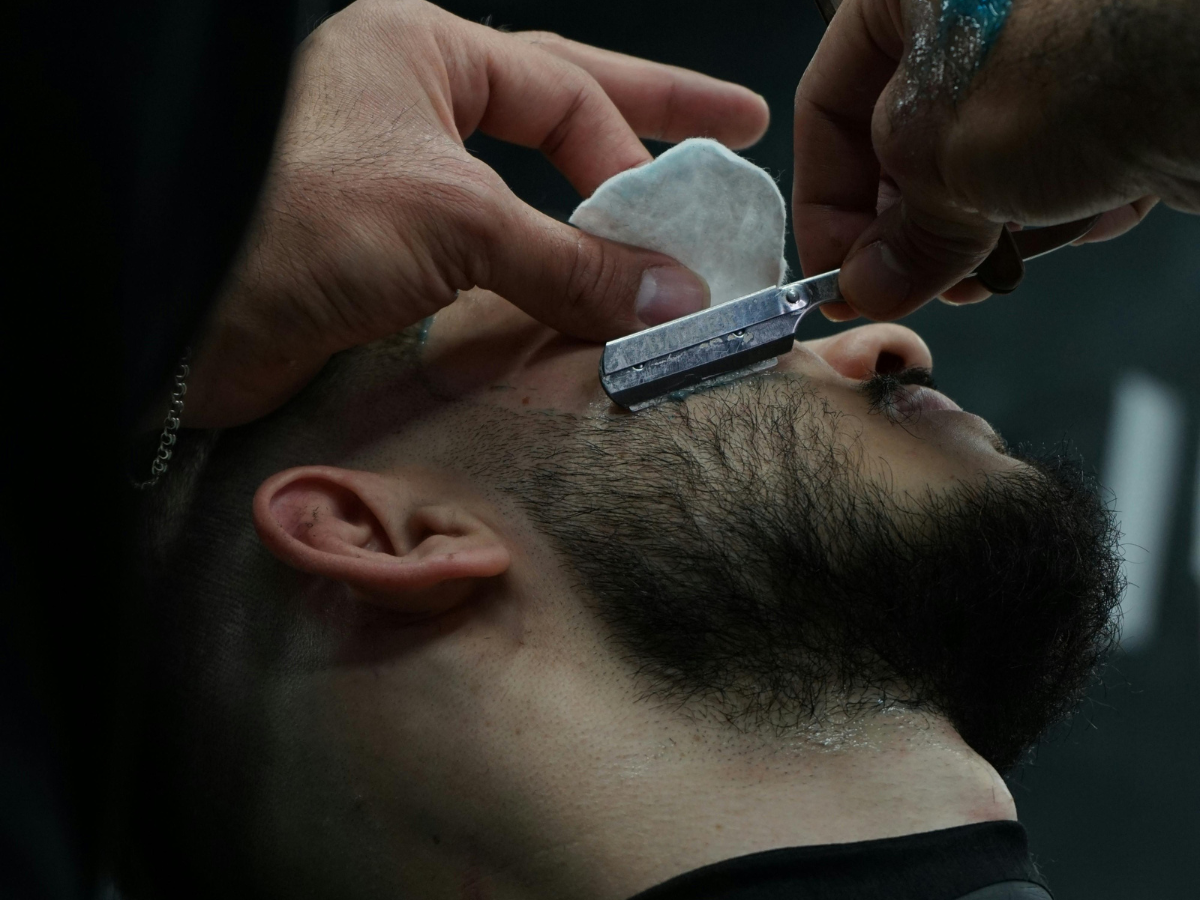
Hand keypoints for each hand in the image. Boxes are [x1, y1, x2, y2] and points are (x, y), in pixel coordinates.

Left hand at [184, 0, 768, 426]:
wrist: (179, 318)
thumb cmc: (297, 221)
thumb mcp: (456, 219)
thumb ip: (572, 260)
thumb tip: (676, 299)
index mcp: (423, 51)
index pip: (565, 87)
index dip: (640, 144)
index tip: (692, 206)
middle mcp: (410, 103)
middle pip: (554, 113)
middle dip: (642, 131)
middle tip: (728, 135)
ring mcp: (395, 180)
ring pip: (522, 193)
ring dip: (590, 218)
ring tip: (661, 230)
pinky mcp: (383, 254)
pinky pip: (487, 258)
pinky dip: (540, 278)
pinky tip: (579, 293)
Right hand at [793, 0, 1199, 320]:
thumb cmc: (1085, 60)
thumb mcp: (943, 160)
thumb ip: (897, 236)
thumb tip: (871, 283)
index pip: (826, 110)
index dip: (825, 206)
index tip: (836, 275)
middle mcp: (970, 15)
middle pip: (904, 142)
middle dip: (911, 228)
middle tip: (904, 286)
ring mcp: (1043, 53)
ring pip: (977, 166)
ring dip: (980, 231)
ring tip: (987, 267)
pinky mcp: (1104, 93)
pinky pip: (1048, 167)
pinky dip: (1053, 209)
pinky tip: (1074, 219)